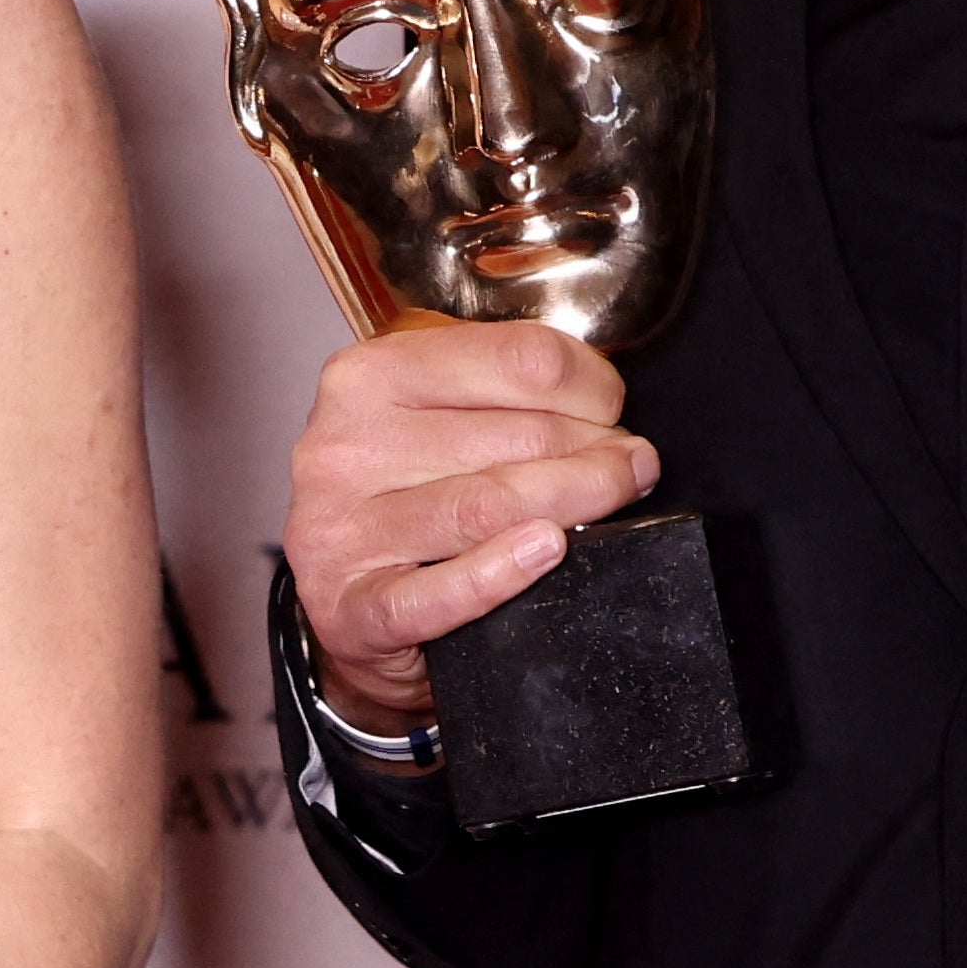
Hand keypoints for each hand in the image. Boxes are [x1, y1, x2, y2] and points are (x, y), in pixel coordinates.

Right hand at [278, 312, 652, 732]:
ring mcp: (343, 531)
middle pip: (515, 435)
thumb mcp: (425, 415)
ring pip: (487, 507)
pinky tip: (547, 552)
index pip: (516, 359)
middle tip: (629, 464)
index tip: (610, 407)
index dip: (590, 384)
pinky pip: (440, 593)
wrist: (337, 602)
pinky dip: (501, 574)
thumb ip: (493, 390)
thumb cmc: (398, 497)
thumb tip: (599, 393)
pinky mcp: (354, 609)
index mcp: (367, 378)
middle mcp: (346, 448)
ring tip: (616, 496)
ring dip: (576, 500)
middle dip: (596, 449)